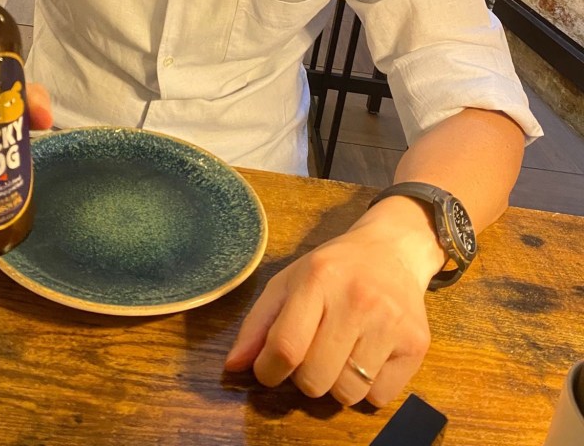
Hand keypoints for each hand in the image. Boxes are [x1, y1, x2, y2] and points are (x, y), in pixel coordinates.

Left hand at [224, 218, 433, 405]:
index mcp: (318, 278)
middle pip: (314, 379)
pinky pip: (380, 399)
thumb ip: (258, 324)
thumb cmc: (333, 269)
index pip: (285, 347)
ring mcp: (390, 322)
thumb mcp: (289, 282)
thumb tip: (233, 367)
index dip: (268, 371)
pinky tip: (367, 358)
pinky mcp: (417, 343)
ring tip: (340, 354)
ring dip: (335, 384)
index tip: (270, 369)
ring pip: (346, 393)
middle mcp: (357, 299)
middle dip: (304, 376)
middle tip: (312, 354)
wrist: (392, 250)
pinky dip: (367, 390)